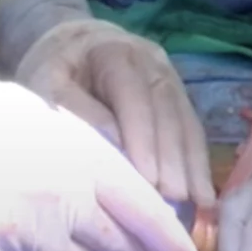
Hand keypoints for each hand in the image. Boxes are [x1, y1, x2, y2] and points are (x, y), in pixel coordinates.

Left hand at [16, 19, 214, 208]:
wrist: (71, 47)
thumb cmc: (53, 71)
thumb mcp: (47, 86)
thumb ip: (78, 112)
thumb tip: (115, 146)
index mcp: (115, 53)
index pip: (134, 98)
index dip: (144, 139)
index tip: (149, 180)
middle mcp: (152, 63)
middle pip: (168, 113)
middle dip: (174, 160)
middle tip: (175, 202)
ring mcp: (170, 79)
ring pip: (186, 123)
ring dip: (194, 165)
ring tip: (200, 203)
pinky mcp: (177, 99)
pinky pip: (191, 131)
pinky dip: (197, 164)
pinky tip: (204, 194)